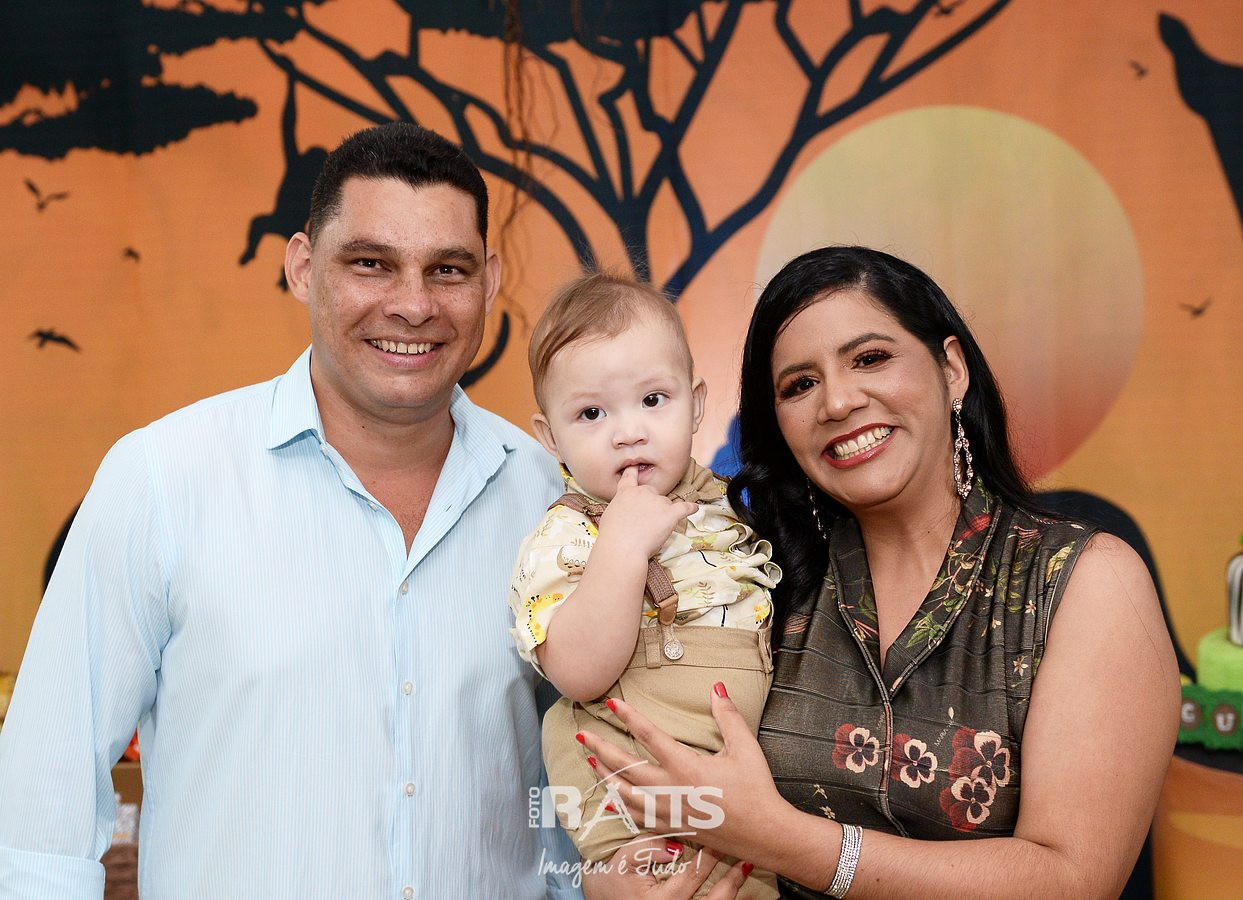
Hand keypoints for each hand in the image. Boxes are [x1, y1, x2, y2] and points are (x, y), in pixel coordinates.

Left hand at [579, 683, 785, 865]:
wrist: (765, 833)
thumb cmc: (756, 789)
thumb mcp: (745, 748)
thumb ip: (728, 716)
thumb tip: (716, 688)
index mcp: (686, 765)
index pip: (649, 735)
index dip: (628, 717)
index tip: (611, 703)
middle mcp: (671, 789)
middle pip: (626, 766)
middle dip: (601, 749)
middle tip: (582, 735)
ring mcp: (670, 811)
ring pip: (626, 793)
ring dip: (606, 775)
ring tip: (590, 762)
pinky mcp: (673, 826)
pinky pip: (638, 817)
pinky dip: (621, 806)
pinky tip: (610, 801)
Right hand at [582, 841, 752, 898]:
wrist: (606, 898)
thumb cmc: (615, 877)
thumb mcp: (624, 859)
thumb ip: (646, 849)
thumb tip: (674, 846)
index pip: (691, 877)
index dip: (708, 857)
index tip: (720, 839)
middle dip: (731, 881)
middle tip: (744, 858)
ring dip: (733, 890)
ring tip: (745, 868)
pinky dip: (726, 897)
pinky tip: (737, 885)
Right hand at [597, 467, 697, 559]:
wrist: (622, 547)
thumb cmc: (612, 536)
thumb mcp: (609, 516)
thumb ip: (620, 508)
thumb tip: (625, 512)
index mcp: (625, 493)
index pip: (630, 477)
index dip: (634, 471)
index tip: (636, 465)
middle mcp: (642, 492)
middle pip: (652, 492)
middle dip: (651, 503)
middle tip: (646, 520)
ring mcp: (658, 502)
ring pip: (665, 504)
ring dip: (663, 513)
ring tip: (654, 530)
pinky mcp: (670, 513)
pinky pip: (684, 508)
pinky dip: (690, 508)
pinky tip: (695, 508)